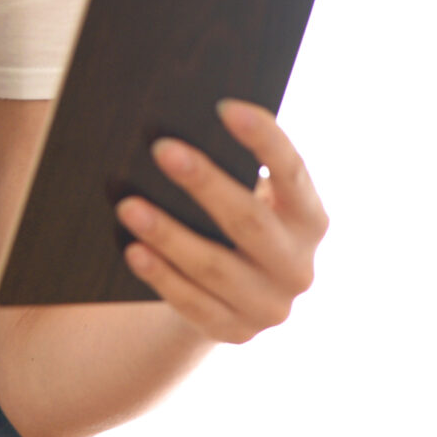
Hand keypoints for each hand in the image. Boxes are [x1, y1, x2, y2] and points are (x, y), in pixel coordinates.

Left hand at [116, 99, 326, 344]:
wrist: (230, 295)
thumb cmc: (232, 222)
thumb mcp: (248, 196)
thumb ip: (232, 166)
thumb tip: (176, 124)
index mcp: (309, 218)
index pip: (293, 172)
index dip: (264, 139)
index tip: (224, 106)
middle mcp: (298, 264)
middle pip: (249, 221)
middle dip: (205, 183)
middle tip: (161, 148)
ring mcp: (270, 304)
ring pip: (216, 266)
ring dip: (170, 234)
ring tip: (128, 205)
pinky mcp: (236, 331)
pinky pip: (194, 304)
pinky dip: (162, 276)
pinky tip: (134, 251)